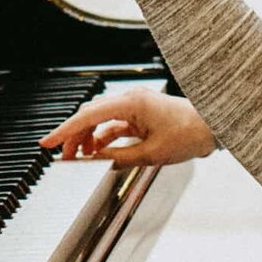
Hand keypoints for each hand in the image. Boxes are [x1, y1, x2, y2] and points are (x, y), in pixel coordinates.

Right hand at [42, 85, 213, 166]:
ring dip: (88, 138)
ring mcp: (135, 106)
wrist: (214, 126)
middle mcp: (131, 100)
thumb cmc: (190, 134)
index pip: (89, 116)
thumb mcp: (152, 153)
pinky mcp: (140, 115)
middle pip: (91, 115)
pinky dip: (103, 138)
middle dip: (74, 136)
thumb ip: (119, 157)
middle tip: (62, 157)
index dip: (65, 130)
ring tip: (79, 158)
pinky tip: (97, 152)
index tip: (47, 142)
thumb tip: (94, 161)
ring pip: (100, 121)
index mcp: (131, 103)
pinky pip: (114, 125)